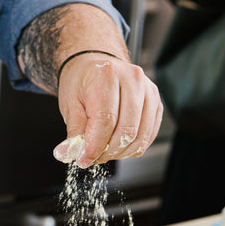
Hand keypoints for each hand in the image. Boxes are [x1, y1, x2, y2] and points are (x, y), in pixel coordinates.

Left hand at [52, 53, 162, 167]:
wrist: (96, 66)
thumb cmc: (82, 82)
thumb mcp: (70, 102)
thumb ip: (74, 130)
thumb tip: (68, 153)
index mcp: (107, 74)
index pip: (105, 120)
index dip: (94, 146)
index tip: (83, 159)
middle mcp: (133, 80)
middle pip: (126, 130)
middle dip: (107, 151)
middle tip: (92, 157)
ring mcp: (148, 91)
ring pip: (139, 137)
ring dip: (120, 152)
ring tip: (102, 152)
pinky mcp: (156, 104)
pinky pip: (148, 136)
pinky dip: (132, 147)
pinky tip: (116, 146)